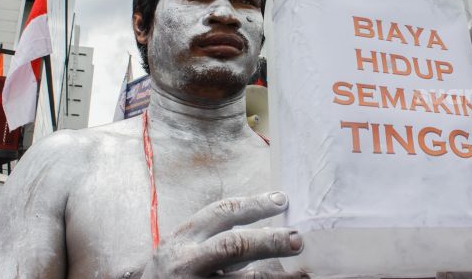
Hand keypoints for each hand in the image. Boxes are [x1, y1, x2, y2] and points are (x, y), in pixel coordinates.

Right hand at [140, 192, 306, 277]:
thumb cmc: (169, 276)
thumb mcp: (182, 250)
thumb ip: (212, 239)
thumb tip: (263, 228)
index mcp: (182, 238)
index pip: (221, 213)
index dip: (254, 204)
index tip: (282, 200)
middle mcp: (186, 262)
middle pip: (233, 246)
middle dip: (269, 240)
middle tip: (298, 239)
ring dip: (276, 278)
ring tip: (302, 274)